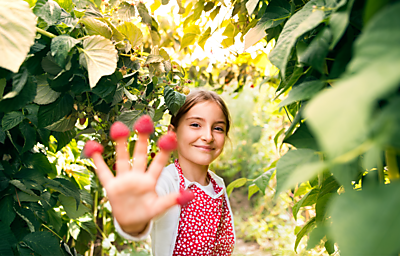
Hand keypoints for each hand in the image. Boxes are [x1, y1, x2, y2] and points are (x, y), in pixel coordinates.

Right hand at [85, 118, 182, 234]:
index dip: (165, 150)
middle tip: (145, 120)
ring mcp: (124, 179)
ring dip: (120, 144)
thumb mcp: (159, 207)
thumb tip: (191, 195)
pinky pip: (103, 171)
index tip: (170, 134)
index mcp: (151, 180)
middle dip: (142, 138)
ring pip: (122, 158)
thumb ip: (172, 200)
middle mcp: (138, 176)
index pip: (159, 162)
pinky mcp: (111, 186)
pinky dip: (97, 160)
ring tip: (119, 126)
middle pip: (140, 154)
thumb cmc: (147, 212)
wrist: (132, 221)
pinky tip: (93, 146)